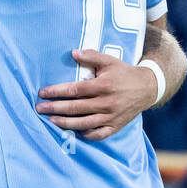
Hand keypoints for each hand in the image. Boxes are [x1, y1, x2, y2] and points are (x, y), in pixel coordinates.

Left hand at [35, 49, 157, 139]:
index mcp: (103, 85)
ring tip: (51, 120)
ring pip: (83, 123)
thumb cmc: (124, 73)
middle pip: (75, 108)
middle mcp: (106, 103)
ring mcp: (111, 117)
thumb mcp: (109, 60)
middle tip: (39, 108)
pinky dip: (85, 134)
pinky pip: (98, 134)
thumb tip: (72, 53)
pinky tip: (74, 130)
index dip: (56, 92)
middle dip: (54, 108)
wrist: (147, 88)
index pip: (74, 90)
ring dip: (65, 123)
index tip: (42, 93)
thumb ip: (91, 56)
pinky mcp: (116, 126)